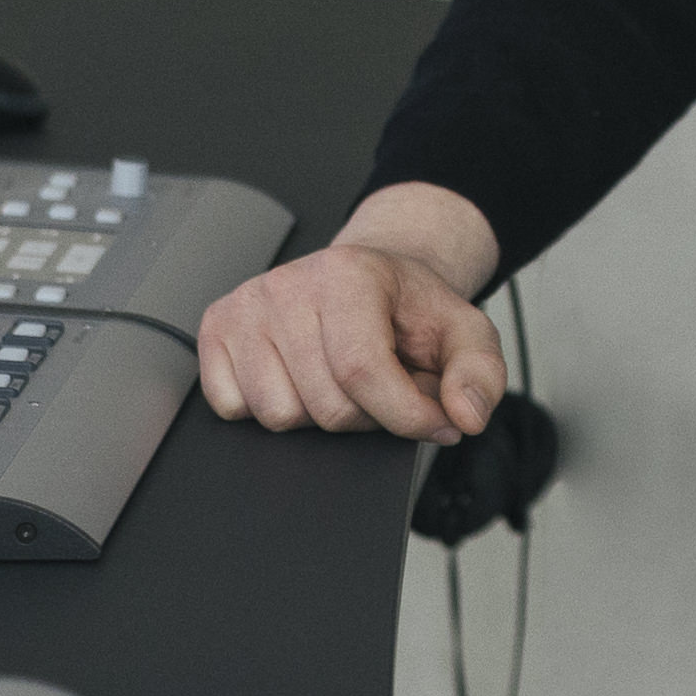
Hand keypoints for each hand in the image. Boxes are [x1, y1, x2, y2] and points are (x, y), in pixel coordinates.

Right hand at [193, 184, 506, 440]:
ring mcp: (245, 308)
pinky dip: (272, 407)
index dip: (405, 415)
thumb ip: (480, 372)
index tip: (433, 421)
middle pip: (325, 408)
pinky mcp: (216, 330)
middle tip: (384, 386)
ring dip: (319, 415)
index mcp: (347, 274)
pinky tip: (299, 378)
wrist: (369, 279)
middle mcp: (287, 285)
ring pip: (279, 416)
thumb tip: (466, 414)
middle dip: (368, 416)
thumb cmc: (407, 307)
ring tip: (342, 380)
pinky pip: (233, 409)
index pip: (362, 373)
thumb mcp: (464, 331)